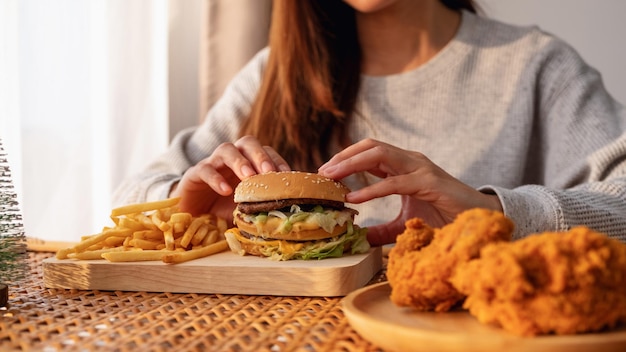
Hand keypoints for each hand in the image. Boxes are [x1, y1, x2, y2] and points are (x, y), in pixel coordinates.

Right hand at [171, 135, 290, 221]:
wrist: (193, 215)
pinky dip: (216, 178)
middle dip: (260, 155)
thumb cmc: (223, 208)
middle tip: (267, 172)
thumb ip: (262, 206)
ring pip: (226, 150)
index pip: (266, 152)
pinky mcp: (194, 174)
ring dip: (240, 161)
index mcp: (249, 163)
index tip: (286, 175)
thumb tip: (286, 213)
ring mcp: (213, 163)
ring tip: (248, 177)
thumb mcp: (246, 208)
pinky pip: (205, 169)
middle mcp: (232, 158)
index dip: (277, 161)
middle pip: (247, 143)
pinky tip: (225, 190)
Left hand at [318, 138, 501, 245]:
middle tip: (321, 172)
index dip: (345, 158)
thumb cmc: (444, 217)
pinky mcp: (430, 183)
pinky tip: (354, 199)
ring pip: (380, 155)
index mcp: (404, 166)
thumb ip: (382, 230)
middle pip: (370, 146)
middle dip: (343, 156)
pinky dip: (372, 189)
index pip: (369, 152)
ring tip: (331, 178)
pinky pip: (395, 182)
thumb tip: (360, 239)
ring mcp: (421, 168)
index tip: (324, 172)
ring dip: (351, 164)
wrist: (478, 220)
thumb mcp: (404, 223)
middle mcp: (411, 161)